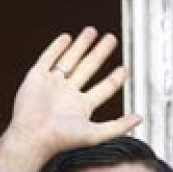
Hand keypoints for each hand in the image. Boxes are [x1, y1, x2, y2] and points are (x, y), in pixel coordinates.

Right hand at [0, 27, 141, 171]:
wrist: (32, 136)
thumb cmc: (61, 139)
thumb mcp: (95, 134)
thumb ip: (118, 126)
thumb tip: (140, 118)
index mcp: (80, 107)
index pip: (103, 88)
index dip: (114, 79)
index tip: (124, 69)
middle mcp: (66, 94)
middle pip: (88, 68)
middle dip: (100, 53)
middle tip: (111, 39)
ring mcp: (51, 85)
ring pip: (69, 60)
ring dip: (80, 46)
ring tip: (91, 31)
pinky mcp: (36, 79)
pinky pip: (47, 59)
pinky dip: (56, 48)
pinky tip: (66, 38)